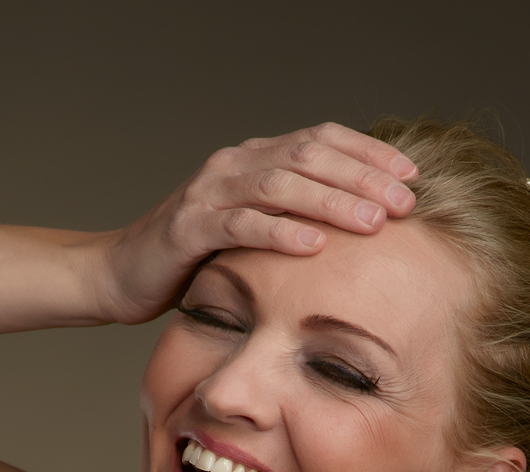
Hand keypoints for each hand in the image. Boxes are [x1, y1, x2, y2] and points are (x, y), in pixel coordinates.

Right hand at [94, 122, 416, 323]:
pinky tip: (315, 246)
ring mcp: (208, 193)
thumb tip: (358, 227)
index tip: (410, 178)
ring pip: (281, 185)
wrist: (119, 273)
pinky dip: (281, 233)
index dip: (368, 155)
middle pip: (309, 156)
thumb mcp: (249, 230)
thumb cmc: (191, 258)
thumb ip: (290, 218)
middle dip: (362, 178)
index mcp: (253, 158)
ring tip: (373, 223)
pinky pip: (241, 225)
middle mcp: (233, 165)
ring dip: (332, 202)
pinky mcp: (188, 228)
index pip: (321, 140)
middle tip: (404, 204)